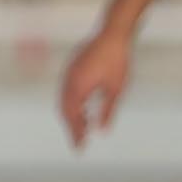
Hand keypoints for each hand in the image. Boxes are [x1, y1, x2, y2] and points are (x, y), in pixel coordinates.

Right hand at [58, 25, 135, 146]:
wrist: (113, 33)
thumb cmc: (117, 60)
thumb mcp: (116, 89)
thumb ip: (107, 111)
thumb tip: (102, 131)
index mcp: (78, 88)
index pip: (72, 117)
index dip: (75, 134)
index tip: (79, 149)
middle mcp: (68, 81)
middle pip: (64, 110)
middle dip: (72, 127)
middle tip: (80, 141)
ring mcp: (68, 72)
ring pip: (64, 100)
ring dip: (72, 115)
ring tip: (84, 126)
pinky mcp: (72, 67)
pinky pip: (66, 90)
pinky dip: (72, 103)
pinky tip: (84, 107)